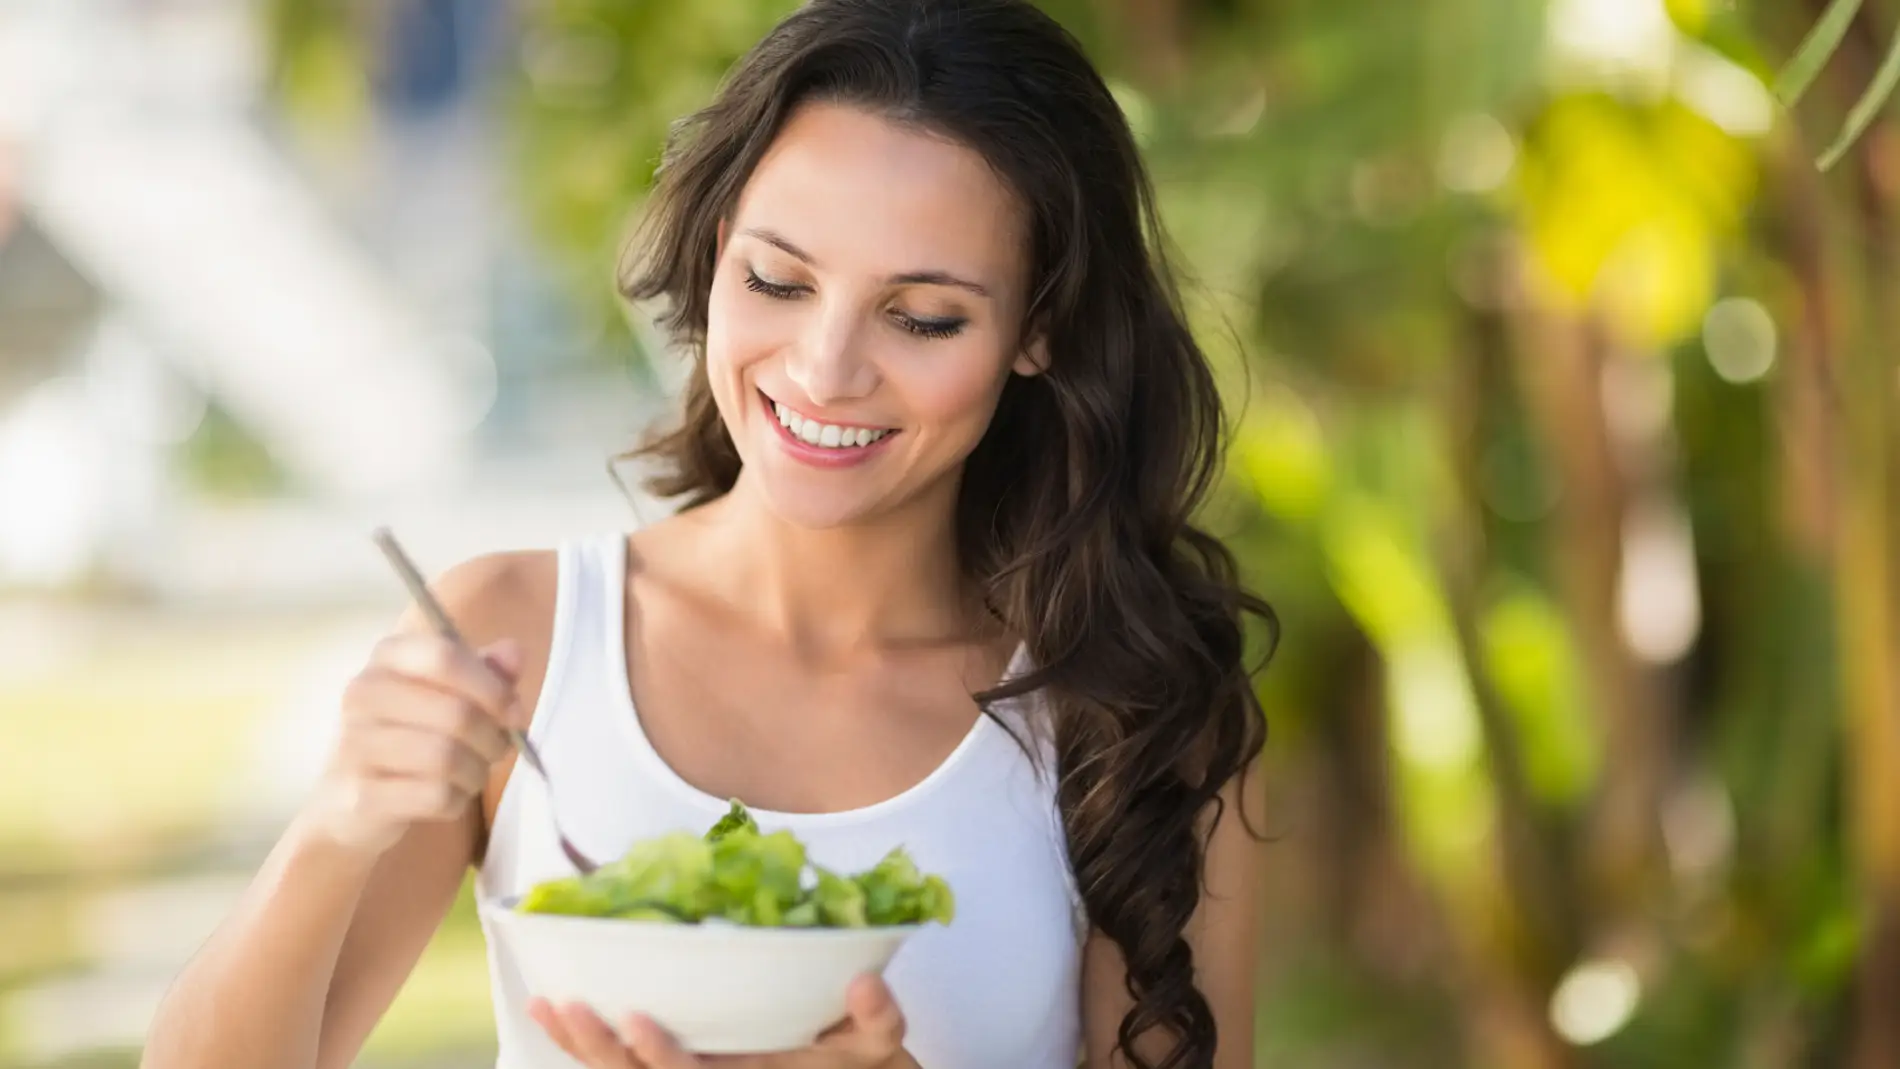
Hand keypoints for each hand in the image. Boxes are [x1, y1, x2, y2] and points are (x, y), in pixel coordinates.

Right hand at [304, 631, 523, 855]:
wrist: (349, 798)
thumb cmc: (412, 733)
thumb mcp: (452, 694)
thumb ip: (487, 671)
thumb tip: (514, 653)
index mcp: (388, 657)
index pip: (445, 657)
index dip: (492, 687)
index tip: (513, 712)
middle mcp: (363, 694)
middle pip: (457, 713)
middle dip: (493, 738)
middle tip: (497, 750)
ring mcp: (355, 745)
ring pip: (448, 758)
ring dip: (476, 771)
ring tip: (473, 773)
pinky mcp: (361, 795)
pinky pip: (436, 796)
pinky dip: (457, 801)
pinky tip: (449, 796)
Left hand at [527, 973, 910, 1068]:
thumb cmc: (864, 1062)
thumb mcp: (881, 1045)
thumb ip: (877, 1017)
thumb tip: (865, 981)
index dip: (661, 1056)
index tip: (635, 1018)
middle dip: (598, 1050)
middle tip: (566, 1006)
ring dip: (581, 1047)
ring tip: (546, 1006)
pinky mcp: (688, 1063)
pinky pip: (627, 1064)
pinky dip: (588, 1045)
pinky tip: (557, 1014)